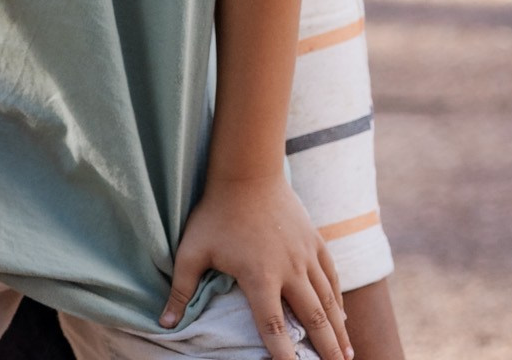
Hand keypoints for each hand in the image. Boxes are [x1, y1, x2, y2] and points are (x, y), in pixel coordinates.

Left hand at [161, 175, 348, 359]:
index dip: (283, 355)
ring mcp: (305, 254)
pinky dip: (338, 299)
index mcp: (260, 276)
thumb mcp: (192, 249)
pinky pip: (331, 275)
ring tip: (347, 355)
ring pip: (327, 300)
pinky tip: (342, 318)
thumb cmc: (216, 212)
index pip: (273, 326)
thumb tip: (164, 323)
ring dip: (338, 330)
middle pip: (313, 318)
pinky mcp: (314, 240)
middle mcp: (289, 269)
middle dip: (327, 349)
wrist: (247, 169)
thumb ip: (181, 288)